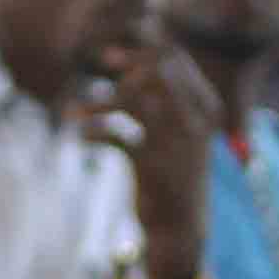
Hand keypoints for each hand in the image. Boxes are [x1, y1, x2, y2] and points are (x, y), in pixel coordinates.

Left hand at [75, 19, 219, 252]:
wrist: (179, 230)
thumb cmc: (174, 175)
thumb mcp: (180, 135)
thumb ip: (164, 98)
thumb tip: (134, 61)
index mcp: (205, 109)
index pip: (176, 60)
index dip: (143, 48)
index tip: (114, 53)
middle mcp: (194, 122)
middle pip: (156, 71)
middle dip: (125, 62)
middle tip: (99, 60)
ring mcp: (175, 143)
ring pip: (133, 101)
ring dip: (98, 102)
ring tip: (73, 109)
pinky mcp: (152, 167)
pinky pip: (116, 136)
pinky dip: (92, 133)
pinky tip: (78, 136)